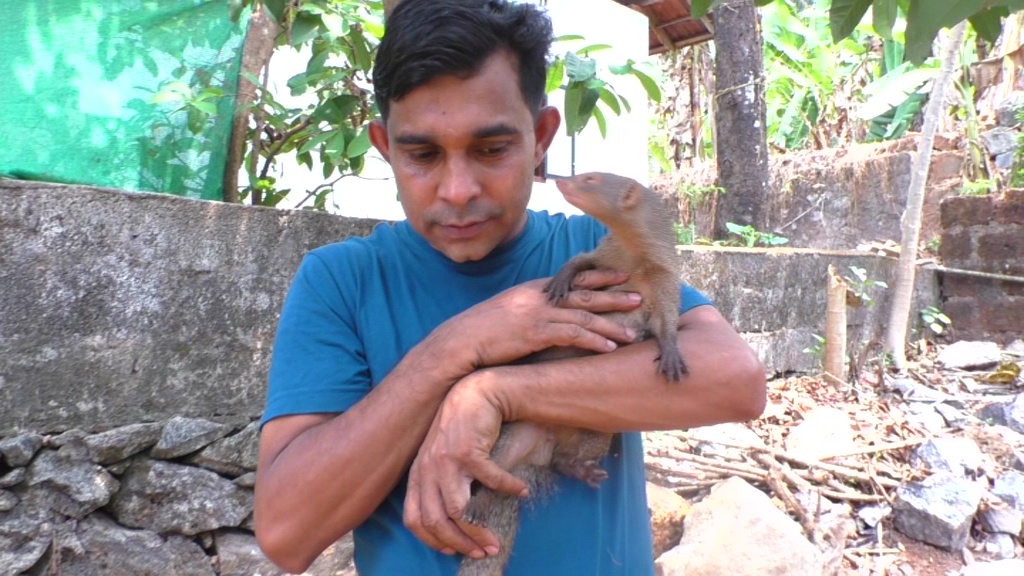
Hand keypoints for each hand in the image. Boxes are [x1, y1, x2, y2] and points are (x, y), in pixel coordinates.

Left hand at [403, 371, 530, 557]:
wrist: (477, 391)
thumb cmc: (464, 426)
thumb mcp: (443, 456)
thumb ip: (442, 482)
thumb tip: (456, 518)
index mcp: (418, 474)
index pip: (415, 519)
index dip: (433, 540)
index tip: (452, 551)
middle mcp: (427, 469)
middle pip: (437, 521)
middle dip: (460, 543)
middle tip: (482, 552)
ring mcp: (445, 460)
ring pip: (458, 511)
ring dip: (479, 530)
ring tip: (496, 541)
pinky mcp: (467, 451)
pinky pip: (489, 482)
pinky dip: (507, 489)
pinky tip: (521, 491)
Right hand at [436, 269, 640, 370]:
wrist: (460, 341)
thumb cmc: (481, 332)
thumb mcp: (508, 312)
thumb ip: (530, 309)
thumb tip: (548, 316)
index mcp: (534, 289)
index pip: (572, 279)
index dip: (598, 277)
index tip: (621, 276)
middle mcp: (539, 297)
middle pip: (585, 294)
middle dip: (614, 295)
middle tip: (639, 297)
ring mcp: (538, 313)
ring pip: (584, 316)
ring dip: (611, 324)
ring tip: (632, 333)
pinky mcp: (536, 333)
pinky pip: (572, 335)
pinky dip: (593, 340)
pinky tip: (609, 348)